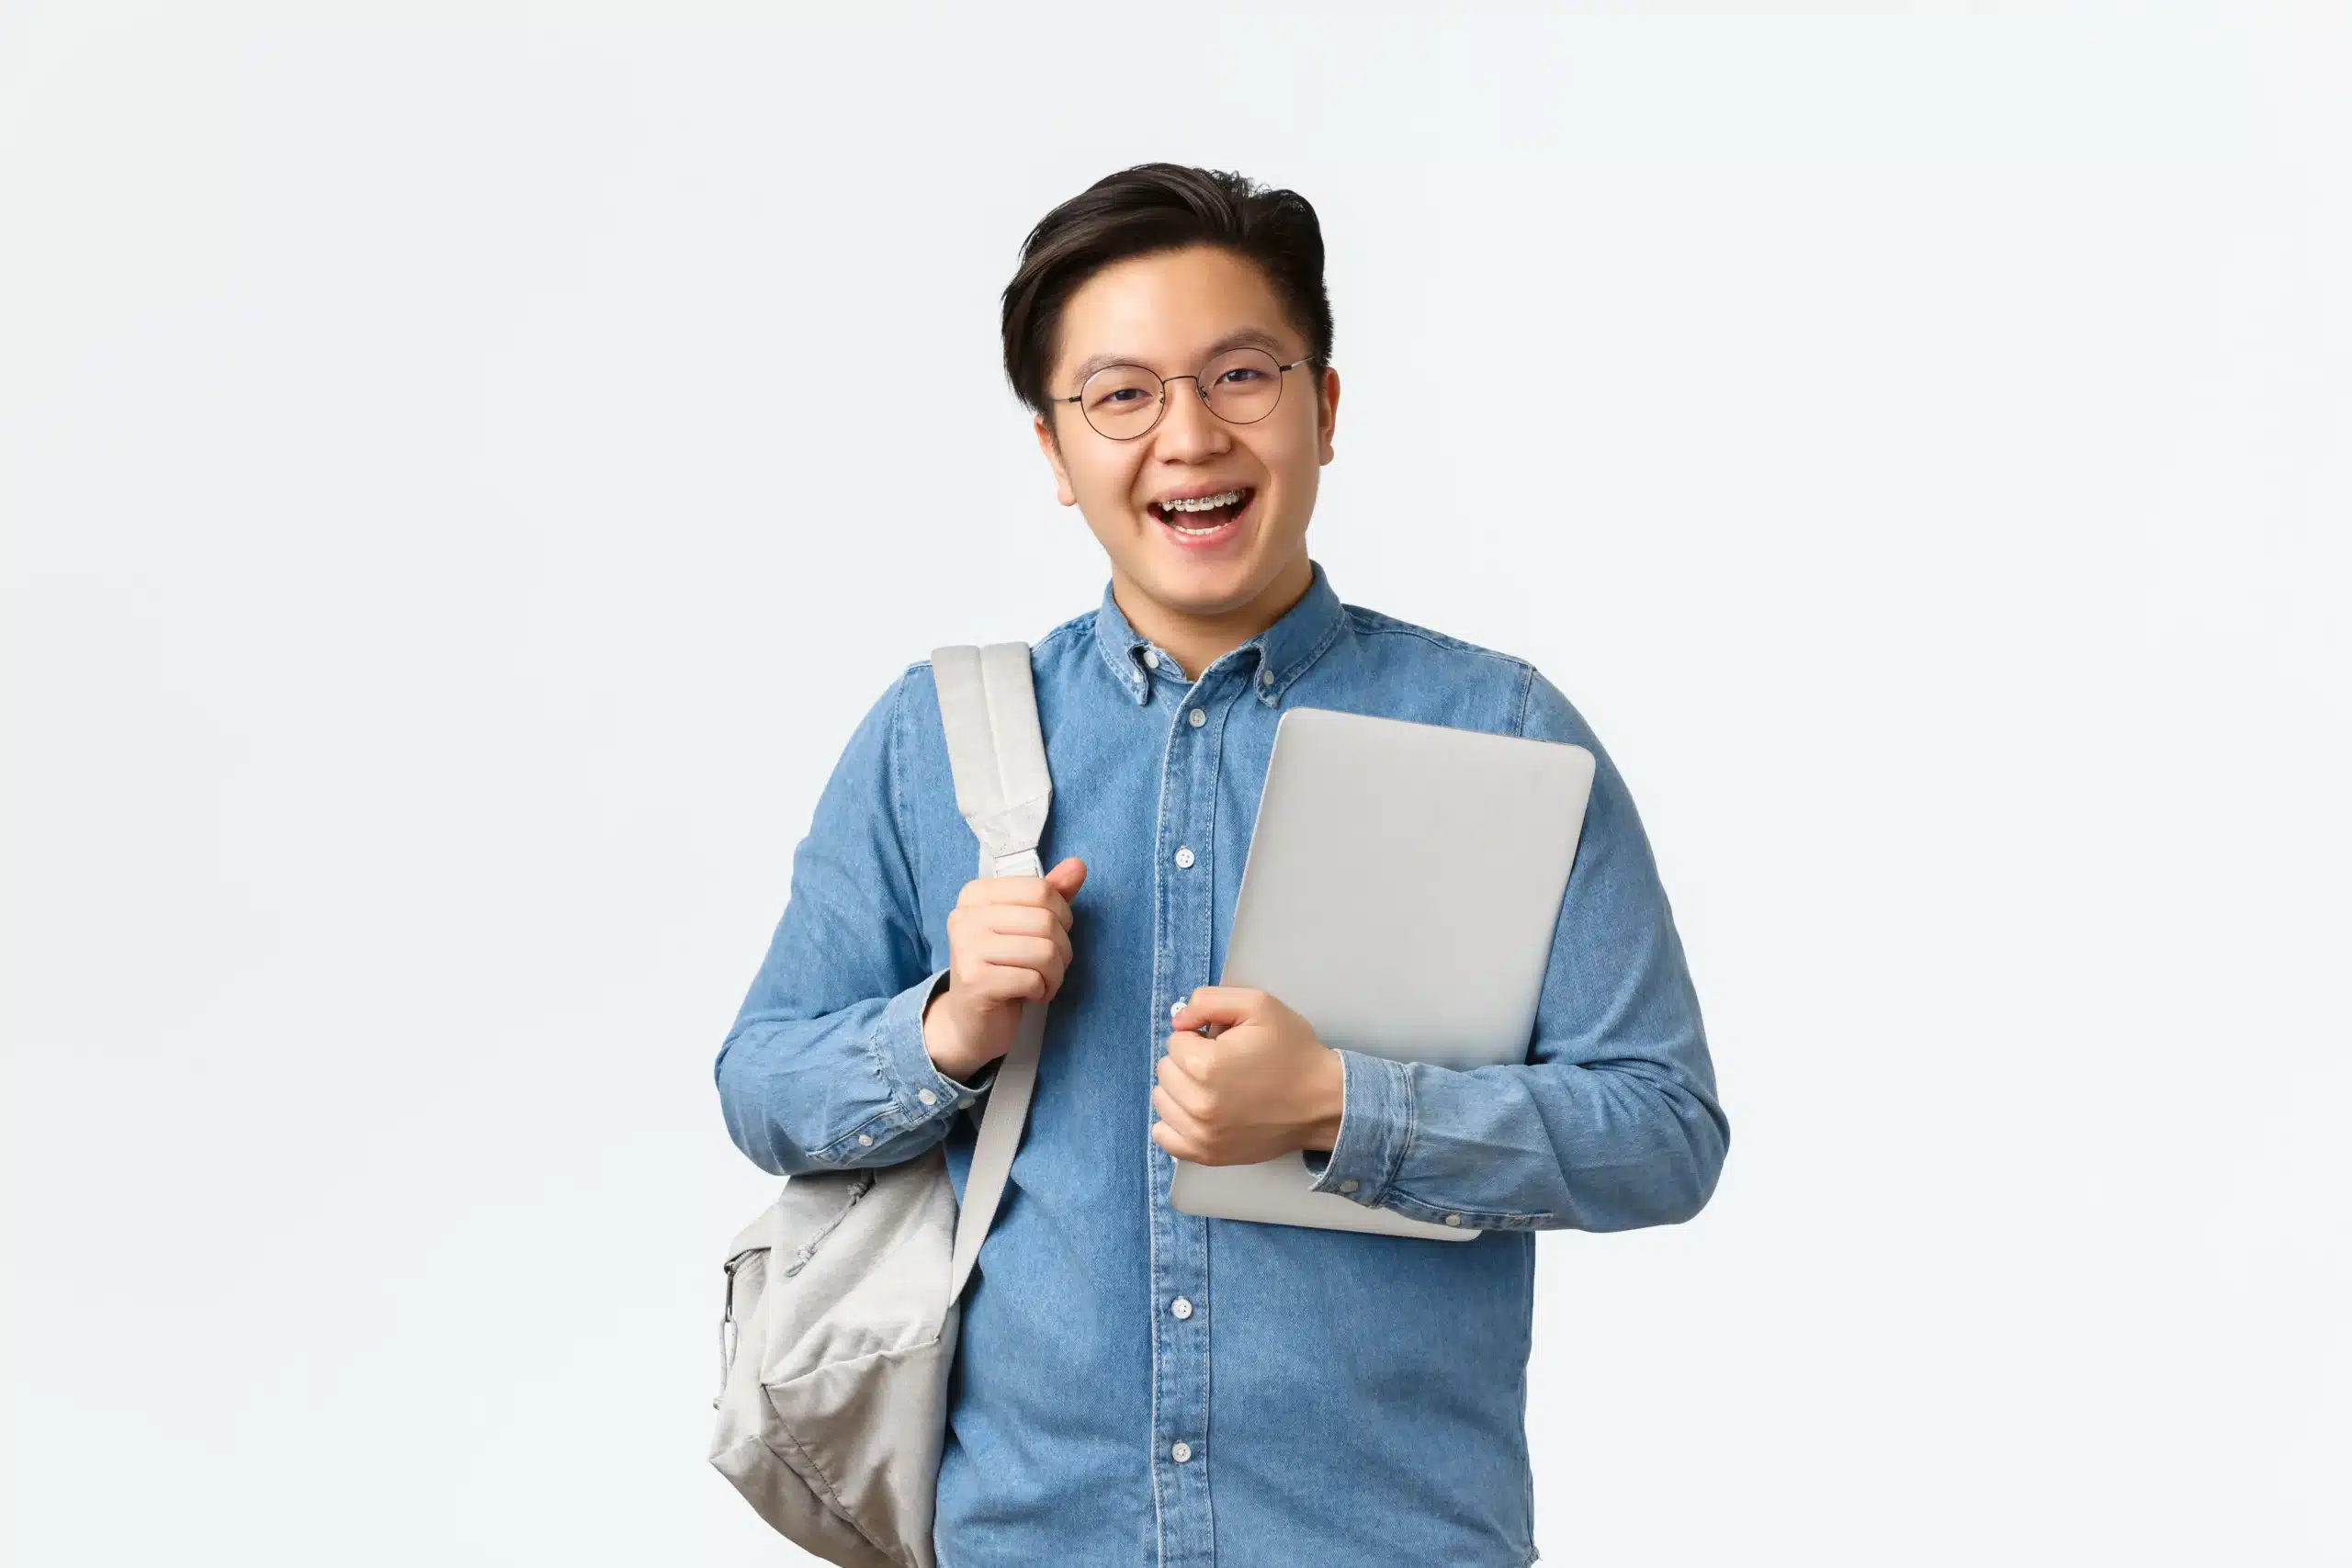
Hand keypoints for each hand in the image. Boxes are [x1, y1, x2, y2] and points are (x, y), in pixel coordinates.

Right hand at [922, 856, 1085, 1082]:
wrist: (971, 1020)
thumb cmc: (1003, 967)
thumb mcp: (1026, 925)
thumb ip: (1052, 894)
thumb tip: (1078, 865)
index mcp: (976, 894)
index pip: (1041, 890)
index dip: (1061, 915)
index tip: (1050, 935)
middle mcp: (964, 916)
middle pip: (1046, 921)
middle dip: (1061, 949)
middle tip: (1049, 965)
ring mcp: (966, 949)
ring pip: (1044, 951)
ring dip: (1054, 974)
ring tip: (1042, 981)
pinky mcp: (975, 982)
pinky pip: (1033, 979)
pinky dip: (1042, 990)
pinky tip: (1028, 994)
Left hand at [1151, 986, 1344, 1166]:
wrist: (1322, 1102)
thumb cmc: (1293, 1051)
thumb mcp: (1258, 1005)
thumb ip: (1208, 1000)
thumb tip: (1178, 1022)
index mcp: (1206, 1065)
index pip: (1175, 1041)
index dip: (1200, 1036)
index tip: (1225, 1043)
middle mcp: (1198, 1104)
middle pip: (1166, 1070)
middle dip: (1189, 1061)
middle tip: (1224, 1064)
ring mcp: (1201, 1134)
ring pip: (1162, 1100)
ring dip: (1181, 1089)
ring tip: (1215, 1086)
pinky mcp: (1207, 1154)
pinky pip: (1164, 1136)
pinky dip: (1175, 1121)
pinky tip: (1198, 1110)